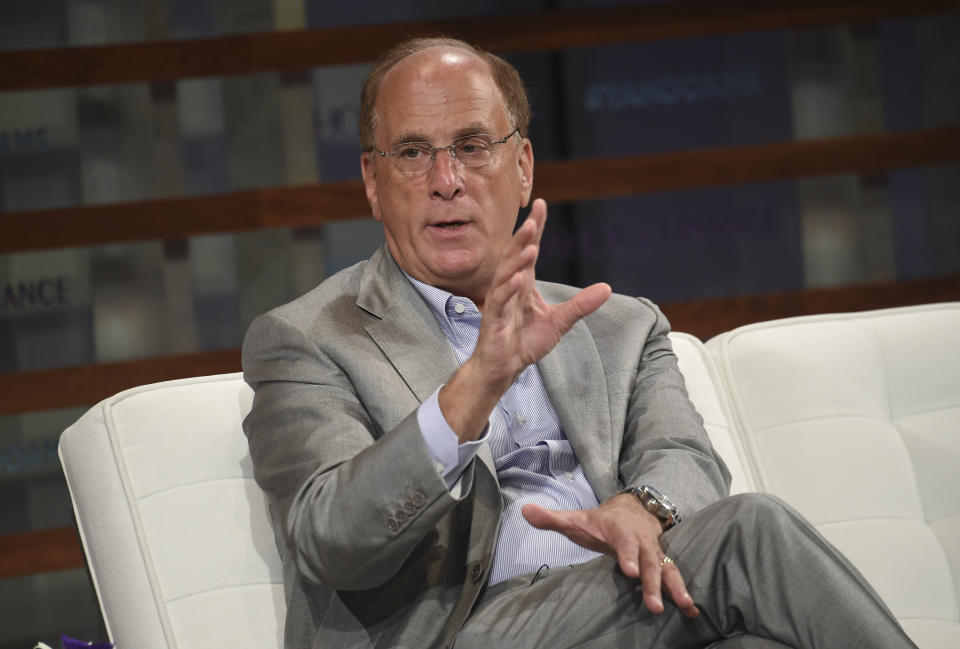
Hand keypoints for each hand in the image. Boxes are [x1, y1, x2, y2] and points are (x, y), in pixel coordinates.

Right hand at [439, 199, 610, 440]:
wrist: (504, 368)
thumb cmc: (524, 342)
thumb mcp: (559, 321)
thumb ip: (581, 305)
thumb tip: (607, 288)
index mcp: (523, 284)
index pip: (529, 251)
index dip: (535, 228)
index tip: (541, 206)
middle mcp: (509, 287)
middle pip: (515, 256)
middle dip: (523, 237)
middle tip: (533, 217)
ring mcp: (499, 302)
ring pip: (505, 274)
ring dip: (516, 259)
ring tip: (529, 244)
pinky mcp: (493, 320)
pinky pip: (499, 300)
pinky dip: (508, 288)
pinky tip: (518, 278)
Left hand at [521, 494, 698, 617]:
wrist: (633, 509)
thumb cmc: (601, 521)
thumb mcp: (577, 518)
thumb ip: (552, 518)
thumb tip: (525, 510)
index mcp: (621, 531)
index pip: (625, 543)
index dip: (627, 556)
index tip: (629, 570)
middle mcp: (642, 541)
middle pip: (649, 561)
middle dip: (652, 582)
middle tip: (655, 605)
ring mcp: (655, 551)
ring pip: (667, 568)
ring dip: (675, 587)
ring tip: (685, 607)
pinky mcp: (663, 561)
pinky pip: (675, 574)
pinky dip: (684, 591)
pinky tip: (693, 610)